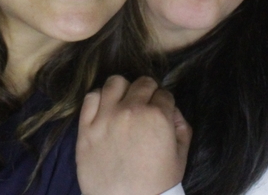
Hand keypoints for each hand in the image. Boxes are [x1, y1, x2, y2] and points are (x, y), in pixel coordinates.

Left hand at [77, 76, 191, 194]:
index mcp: (157, 116)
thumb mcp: (181, 157)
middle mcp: (131, 110)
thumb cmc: (156, 183)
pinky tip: (104, 112)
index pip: (164, 93)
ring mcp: (105, 117)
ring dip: (123, 91)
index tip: (161, 113)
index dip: (164, 103)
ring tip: (123, 105)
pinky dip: (99, 100)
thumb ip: (182, 127)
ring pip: (115, 82)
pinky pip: (90, 97)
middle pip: (142, 83)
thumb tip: (173, 110)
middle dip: (147, 93)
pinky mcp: (86, 127)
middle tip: (144, 109)